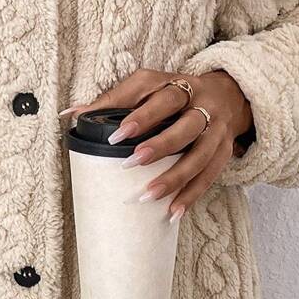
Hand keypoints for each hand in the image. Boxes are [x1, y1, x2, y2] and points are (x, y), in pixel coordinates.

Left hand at [61, 68, 253, 219]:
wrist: (228, 96)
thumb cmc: (175, 95)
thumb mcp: (149, 88)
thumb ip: (112, 100)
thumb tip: (70, 114)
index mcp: (180, 86)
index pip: (162, 98)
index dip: (142, 116)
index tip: (117, 135)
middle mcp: (202, 106)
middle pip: (186, 126)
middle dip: (160, 145)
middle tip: (132, 163)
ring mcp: (216, 130)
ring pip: (200, 155)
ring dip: (175, 177)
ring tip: (148, 196)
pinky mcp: (224, 151)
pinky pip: (209, 176)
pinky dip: (192, 195)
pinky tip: (173, 212)